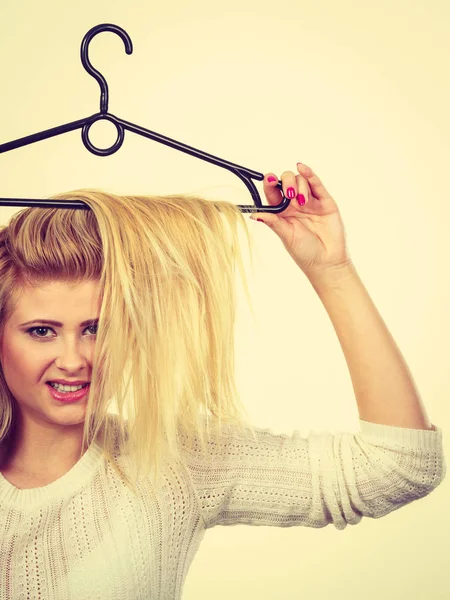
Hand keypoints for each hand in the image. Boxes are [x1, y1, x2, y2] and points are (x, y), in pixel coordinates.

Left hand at [250, 162, 351, 277]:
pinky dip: (309, 174)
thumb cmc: (304, 252)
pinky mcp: (325, 201)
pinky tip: (302, 167)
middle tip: (289, 195)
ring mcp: (311, 201)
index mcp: (282, 212)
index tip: (268, 179)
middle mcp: (295, 204)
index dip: (269, 184)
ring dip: (300, 187)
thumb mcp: (286, 236)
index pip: (273, 193)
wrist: (326, 261)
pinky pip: (316, 184)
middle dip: (286, 183)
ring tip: (303, 202)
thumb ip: (273, 222)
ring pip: (301, 181)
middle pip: (287, 182)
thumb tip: (253, 214)